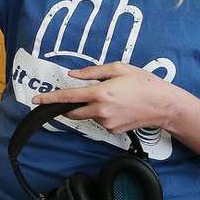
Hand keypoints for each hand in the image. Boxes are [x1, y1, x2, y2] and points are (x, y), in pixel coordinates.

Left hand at [33, 62, 185, 134]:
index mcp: (100, 93)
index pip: (68, 97)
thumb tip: (73, 74)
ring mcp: (107, 123)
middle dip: (68, 106)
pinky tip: (119, 107)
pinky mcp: (113, 131)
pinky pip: (101, 122)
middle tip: (78, 96)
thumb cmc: (143, 82)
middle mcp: (101, 111)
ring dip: (91, 108)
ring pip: (88, 116)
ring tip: (113, 97)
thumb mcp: (118, 68)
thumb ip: (92, 72)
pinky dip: (103, 114)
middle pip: (72, 112)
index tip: (36, 100)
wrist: (164, 105)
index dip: (50, 99)